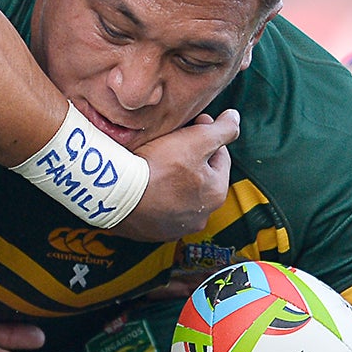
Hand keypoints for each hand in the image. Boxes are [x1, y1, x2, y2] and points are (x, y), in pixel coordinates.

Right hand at [118, 109, 238, 241]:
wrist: (116, 194)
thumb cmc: (158, 166)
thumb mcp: (196, 140)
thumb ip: (222, 129)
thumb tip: (235, 118)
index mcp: (216, 193)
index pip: (219, 156)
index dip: (206, 135)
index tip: (191, 124)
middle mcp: (201, 216)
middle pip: (200, 176)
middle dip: (191, 158)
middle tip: (172, 142)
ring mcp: (175, 227)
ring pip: (180, 194)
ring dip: (174, 179)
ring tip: (156, 162)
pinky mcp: (152, 232)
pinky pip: (159, 209)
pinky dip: (156, 196)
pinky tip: (145, 183)